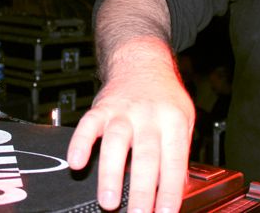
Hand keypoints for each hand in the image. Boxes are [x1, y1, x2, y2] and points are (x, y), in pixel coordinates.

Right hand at [67, 38, 195, 211]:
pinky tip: (77, 161)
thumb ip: (178, 153)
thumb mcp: (183, 120)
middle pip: (146, 156)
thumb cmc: (164, 97)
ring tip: (108, 201)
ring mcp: (124, 111)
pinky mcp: (101, 107)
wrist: (142, 60)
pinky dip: (81, 142)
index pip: (174, 162)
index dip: (170, 190)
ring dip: (111, 173)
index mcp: (174, 122)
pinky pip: (89, 124)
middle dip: (141, 190)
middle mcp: (149, 116)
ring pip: (116, 142)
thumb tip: (176, 191)